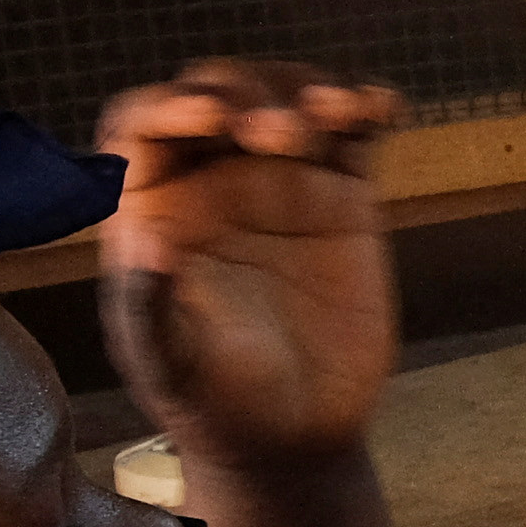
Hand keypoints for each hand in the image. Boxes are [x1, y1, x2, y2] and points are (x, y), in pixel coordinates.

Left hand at [99, 65, 400, 475]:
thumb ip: (149, 304)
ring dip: (308, 89)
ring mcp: (280, 185)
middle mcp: (211, 184)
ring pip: (287, 99)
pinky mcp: (342, 199)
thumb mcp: (169, 364)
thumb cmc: (215, 404)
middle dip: (247, 93)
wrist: (294, 437)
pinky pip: (354, 136)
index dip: (169, 106)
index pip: (143, 127)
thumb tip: (144, 234)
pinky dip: (368, 107)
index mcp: (153, 209)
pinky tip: (382, 107)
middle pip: (219, 94)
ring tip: (334, 116)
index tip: (210, 118)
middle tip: (278, 134)